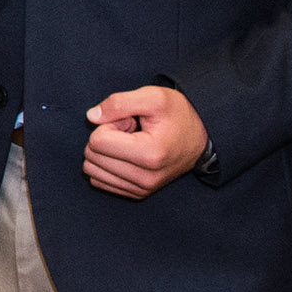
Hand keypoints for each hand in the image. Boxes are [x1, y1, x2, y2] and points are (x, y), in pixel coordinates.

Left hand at [82, 85, 210, 196]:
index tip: (130, 121)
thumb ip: (118, 103)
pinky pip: (98, 180)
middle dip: (106, 137)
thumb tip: (90, 116)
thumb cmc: (177, 114)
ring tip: (131, 142)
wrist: (200, 137)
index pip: (97, 141)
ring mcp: (141, 189)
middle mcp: (145, 178)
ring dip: (106, 152)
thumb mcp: (153, 96)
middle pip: (92, 155)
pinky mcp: (136, 194)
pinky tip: (129, 155)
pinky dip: (107, 165)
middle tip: (131, 131)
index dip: (109, 123)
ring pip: (91, 169)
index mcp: (150, 154)